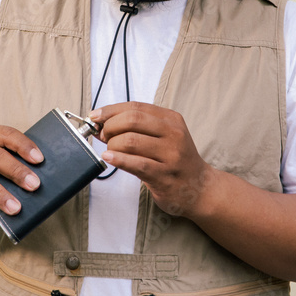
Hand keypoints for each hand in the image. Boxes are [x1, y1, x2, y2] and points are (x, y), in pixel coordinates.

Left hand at [90, 102, 211, 216]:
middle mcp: (173, 134)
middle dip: (110, 126)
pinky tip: (109, 158)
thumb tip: (103, 122)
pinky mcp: (163, 176)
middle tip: (103, 136)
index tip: (96, 116)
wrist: (200, 188)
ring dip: (112, 145)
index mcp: (171, 119)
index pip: (135, 107)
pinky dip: (118, 159)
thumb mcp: (165, 135)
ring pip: (130, 141)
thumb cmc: (176, 160)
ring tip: (109, 150)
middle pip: (132, 120)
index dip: (110, 110)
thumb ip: (139, 126)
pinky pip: (135, 164)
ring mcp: (170, 155)